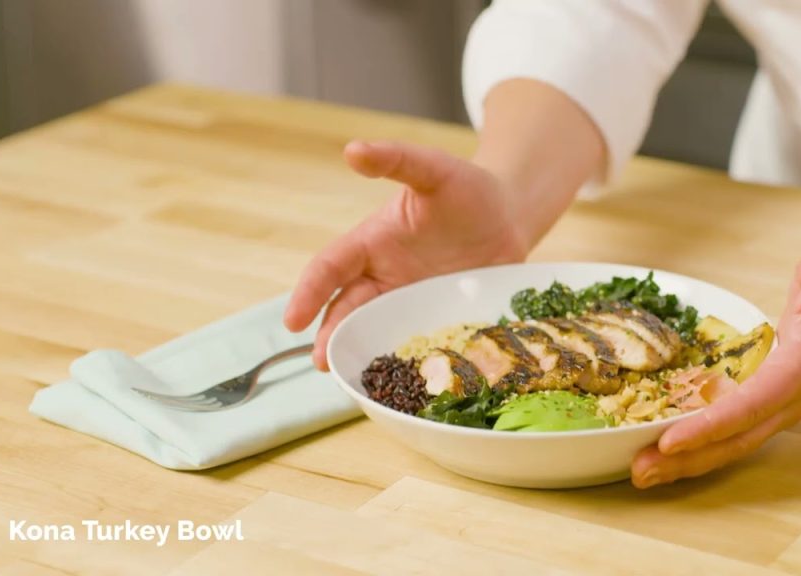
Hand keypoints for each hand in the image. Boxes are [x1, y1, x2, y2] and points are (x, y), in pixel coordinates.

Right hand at [284, 140, 529, 369]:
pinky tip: (400, 384)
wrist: (508, 216)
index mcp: (372, 241)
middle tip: (320, 362)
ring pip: (375, 330)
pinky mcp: (436, 318)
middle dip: (330, 334)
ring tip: (349, 378)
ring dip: (360, 353)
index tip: (292, 319)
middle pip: (347, 308)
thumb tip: (352, 150)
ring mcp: (410, 300)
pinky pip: (414, 342)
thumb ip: (397, 160)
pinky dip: (404, 362)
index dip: (310, 292)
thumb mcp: (434, 170)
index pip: (331, 268)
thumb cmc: (466, 189)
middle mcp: (384, 275)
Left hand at [631, 250, 800, 487]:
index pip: (753, 404)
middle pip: (736, 439)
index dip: (712, 425)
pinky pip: (729, 436)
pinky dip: (696, 449)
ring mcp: (778, 410)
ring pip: (731, 446)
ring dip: (687, 463)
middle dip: (688, 457)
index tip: (670, 439)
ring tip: (642, 473)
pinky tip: (662, 456)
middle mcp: (790, 401)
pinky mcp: (765, 410)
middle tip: (639, 470)